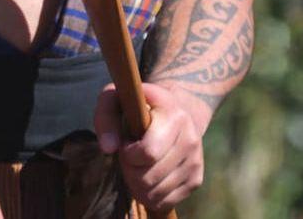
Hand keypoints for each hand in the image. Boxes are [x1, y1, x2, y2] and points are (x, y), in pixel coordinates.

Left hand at [93, 81, 204, 211]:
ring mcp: (195, 161)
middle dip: (129, 170)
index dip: (128, 154)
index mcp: (173, 115)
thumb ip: (106, 118)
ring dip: (137, 184)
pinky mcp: (196, 179)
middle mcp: (190, 139)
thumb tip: (108, 149)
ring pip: (156, 193)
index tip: (125, 143)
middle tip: (128, 156)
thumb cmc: (138, 106)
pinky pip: (166, 202)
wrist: (176, 110)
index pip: (149, 152)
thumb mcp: (116, 100)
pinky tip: (146, 176)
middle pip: (149, 177)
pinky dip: (149, 195)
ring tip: (137, 164)